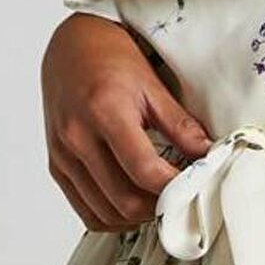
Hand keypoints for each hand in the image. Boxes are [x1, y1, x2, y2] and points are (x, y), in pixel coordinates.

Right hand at [41, 12, 213, 231]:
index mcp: (105, 112)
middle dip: (158, 207)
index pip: (144, 171)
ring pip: (104, 213)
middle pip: (124, 200)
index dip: (175, 188)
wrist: (70, 46)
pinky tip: (132, 204)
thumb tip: (209, 155)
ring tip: (159, 201)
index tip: (196, 187)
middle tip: (181, 198)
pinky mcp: (56, 165)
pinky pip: (85, 210)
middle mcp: (77, 137)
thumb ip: (180, 125)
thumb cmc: (111, 59)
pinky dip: (112, 217)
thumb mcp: (152, 85)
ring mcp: (63, 155)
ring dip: (136, 217)